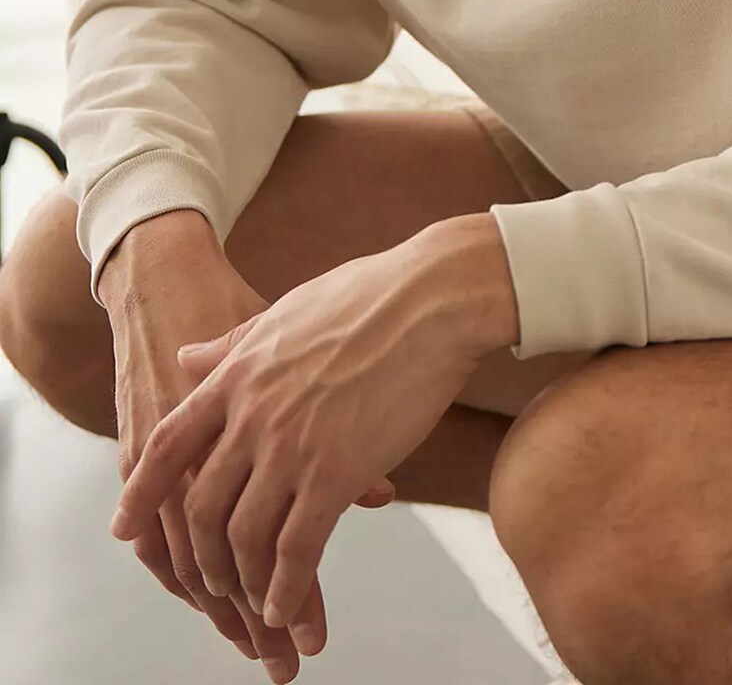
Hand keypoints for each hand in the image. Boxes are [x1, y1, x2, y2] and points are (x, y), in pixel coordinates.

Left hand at [108, 255, 394, 677]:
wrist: (435, 297)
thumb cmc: (374, 294)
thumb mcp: (286, 310)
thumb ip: (233, 343)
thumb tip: (188, 357)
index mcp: (237, 374)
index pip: (167, 446)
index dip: (142, 493)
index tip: (125, 529)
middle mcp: (252, 415)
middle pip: (201, 506)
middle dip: (203, 557)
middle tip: (213, 586)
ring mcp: (291, 446)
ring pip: (244, 536)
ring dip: (244, 582)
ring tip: (255, 608)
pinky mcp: (337, 471)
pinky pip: (297, 548)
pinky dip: (286, 588)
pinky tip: (286, 606)